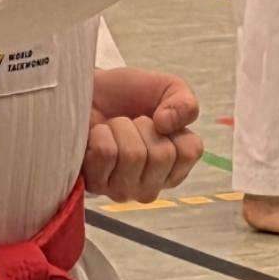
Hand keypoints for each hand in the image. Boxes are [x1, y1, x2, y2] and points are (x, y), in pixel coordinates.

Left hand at [85, 63, 201, 204]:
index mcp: (175, 169)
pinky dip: (100, 133)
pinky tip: (96, 137)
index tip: (156, 121)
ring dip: (120, 128)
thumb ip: (185, 104)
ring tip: (112, 128)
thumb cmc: (128, 96)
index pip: (189, 152)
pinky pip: (105, 154)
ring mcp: (122, 190)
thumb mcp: (169, 89)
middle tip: (130, 122)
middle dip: (143, 125)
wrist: (89, 91)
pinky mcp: (94, 184)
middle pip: (161, 155)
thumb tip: (168, 124)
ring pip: (133, 155)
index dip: (171, 126)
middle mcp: (151, 186)